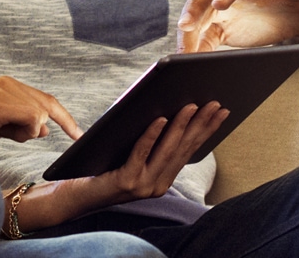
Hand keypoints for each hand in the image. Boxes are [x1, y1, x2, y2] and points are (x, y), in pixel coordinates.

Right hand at [0, 76, 80, 150]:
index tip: (79, 134)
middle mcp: (4, 82)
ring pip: (39, 114)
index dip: (64, 117)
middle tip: (13, 135)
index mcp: (5, 84)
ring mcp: (0, 90)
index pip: (44, 98)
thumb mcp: (3, 128)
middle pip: (45, 106)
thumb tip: (45, 127)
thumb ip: (23, 123)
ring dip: (26, 133)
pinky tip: (5, 133)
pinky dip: (25, 132)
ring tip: (2, 133)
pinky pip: (31, 119)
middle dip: (36, 129)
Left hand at [86, 102, 226, 201]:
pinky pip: (141, 153)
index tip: (221, 111)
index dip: (207, 130)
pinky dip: (152, 135)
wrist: (76, 196)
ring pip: (166, 151)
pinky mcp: (127, 182)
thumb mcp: (132, 156)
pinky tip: (160, 118)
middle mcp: (158, 185)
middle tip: (214, 103)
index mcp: (163, 179)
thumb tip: (168, 111)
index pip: (189, 150)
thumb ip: (151, 144)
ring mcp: (144, 185)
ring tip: (192, 106)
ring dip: (181, 126)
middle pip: (183, 149)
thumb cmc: (103, 169)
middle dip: (201, 124)